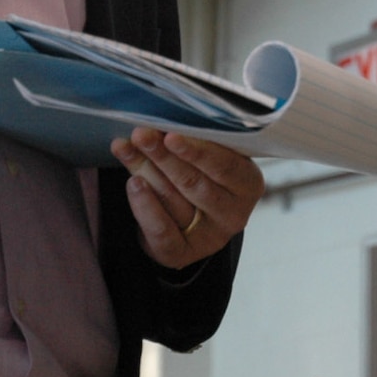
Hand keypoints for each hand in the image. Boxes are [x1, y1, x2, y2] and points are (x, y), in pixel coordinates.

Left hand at [111, 127, 263, 268]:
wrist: (192, 223)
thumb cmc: (203, 177)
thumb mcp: (208, 160)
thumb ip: (191, 144)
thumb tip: (160, 122)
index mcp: (248, 183)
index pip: (225, 165)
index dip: (197, 151)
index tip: (170, 134)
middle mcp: (234, 213)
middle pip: (195, 182)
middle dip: (164, 156)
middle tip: (141, 135)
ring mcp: (210, 237)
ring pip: (174, 200)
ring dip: (147, 171)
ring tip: (127, 149)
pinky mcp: (184, 253)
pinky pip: (162, 231)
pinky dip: (145, 206)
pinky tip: (133, 183)